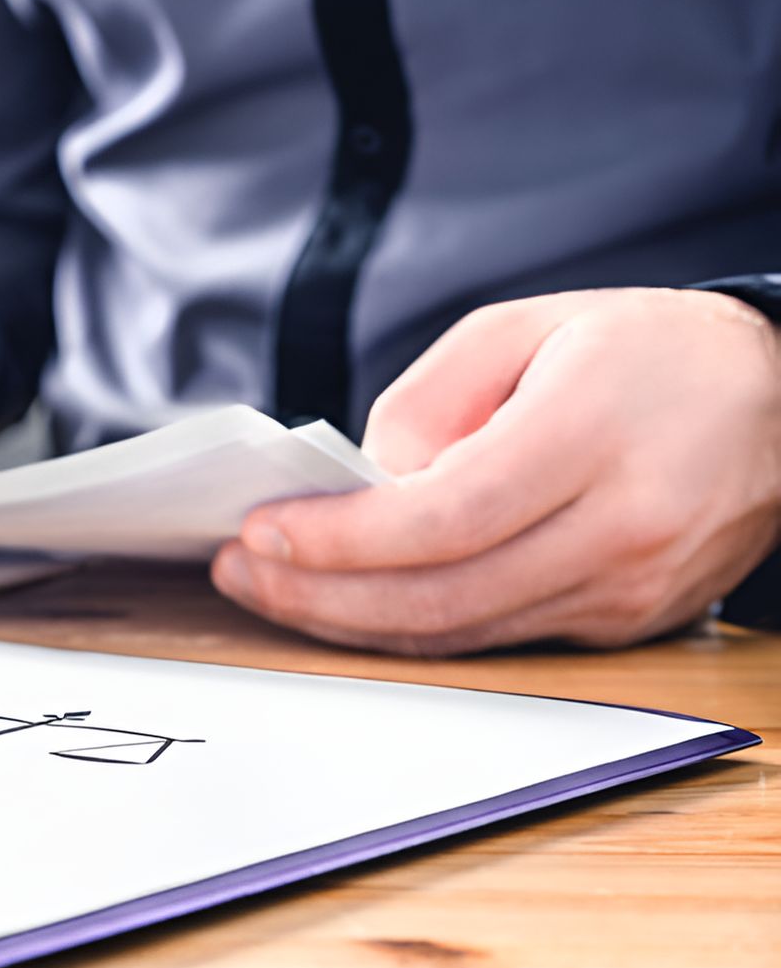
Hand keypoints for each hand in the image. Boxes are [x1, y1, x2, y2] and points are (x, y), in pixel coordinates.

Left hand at [212, 288, 780, 654]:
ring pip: (463, 634)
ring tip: (273, 589)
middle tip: (241, 572)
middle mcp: (620, 529)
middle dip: (319, 596)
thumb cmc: (648, 352)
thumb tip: (364, 483)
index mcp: (590, 438)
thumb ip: (431, 399)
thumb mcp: (527, 328)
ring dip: (351, 623)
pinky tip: (352, 602)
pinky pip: (498, 640)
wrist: (780, 401)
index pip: (442, 518)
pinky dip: (414, 628)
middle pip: (441, 596)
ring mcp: (629, 589)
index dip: (338, 540)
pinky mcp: (628, 623)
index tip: (261, 532)